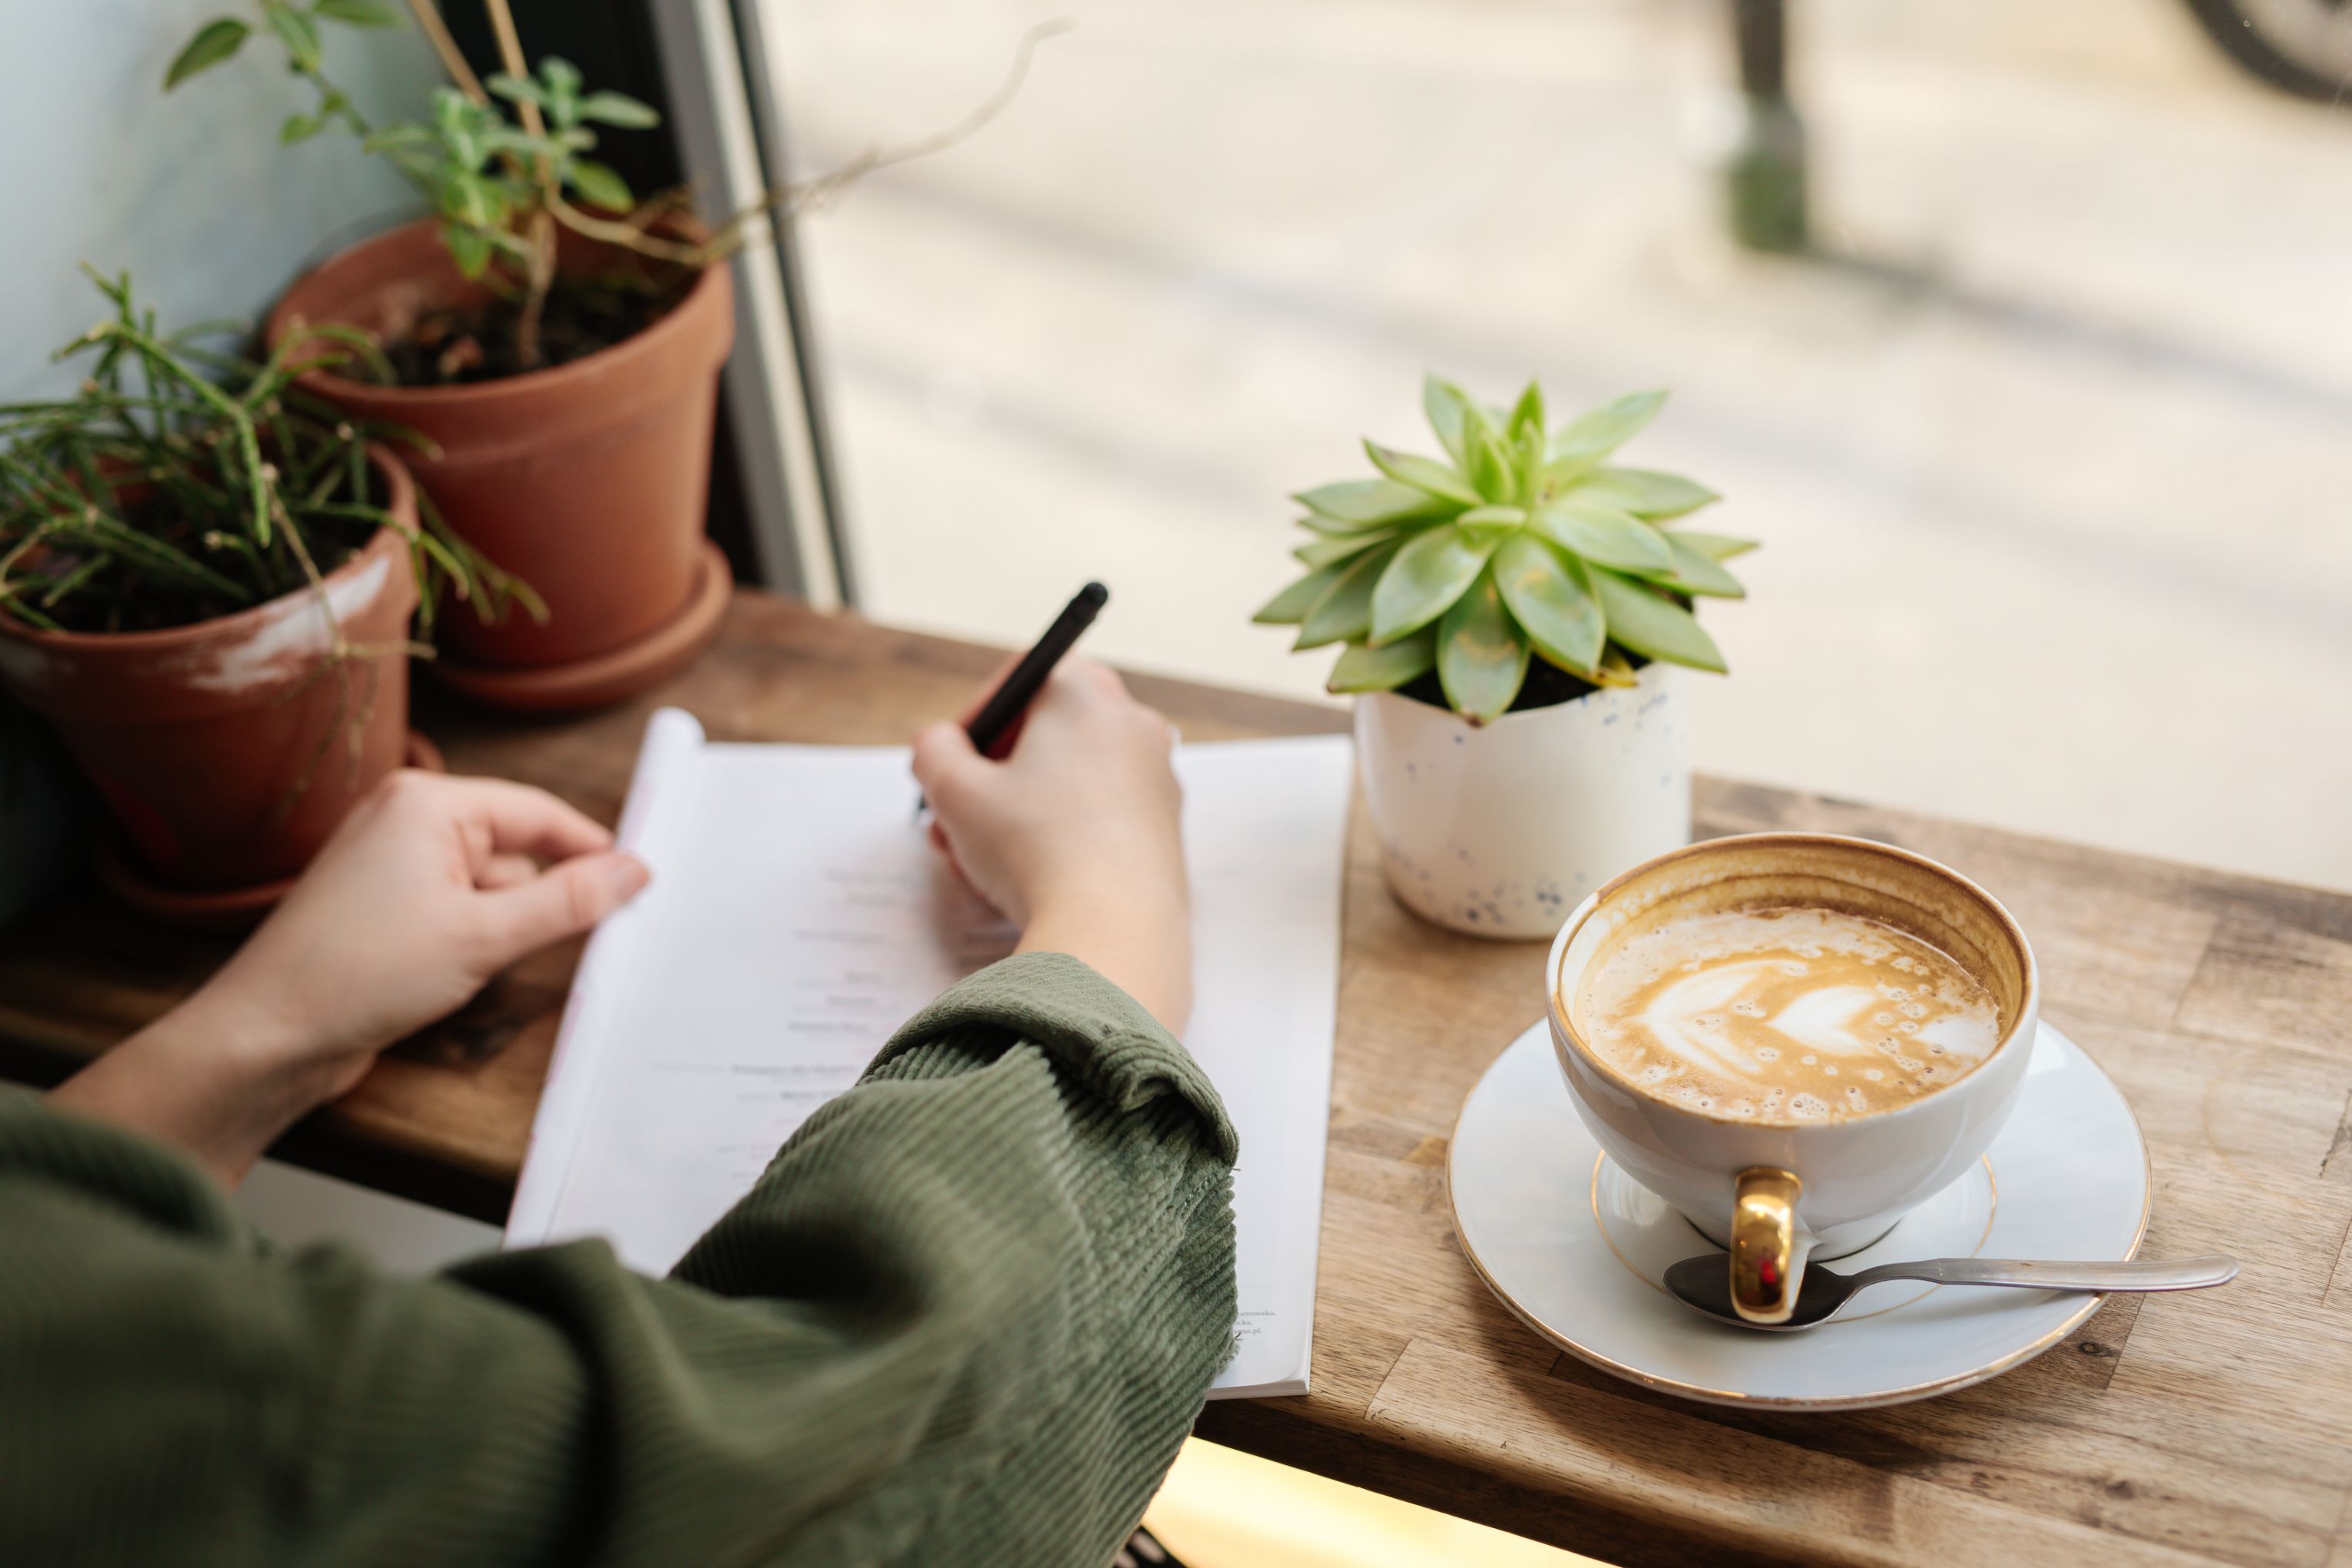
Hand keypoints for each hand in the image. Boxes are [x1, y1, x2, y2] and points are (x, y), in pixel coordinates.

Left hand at [49, 771, 647, 1184]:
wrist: (266, 1038)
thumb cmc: (355, 974)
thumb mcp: (484, 936)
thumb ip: (569, 901)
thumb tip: (633, 872)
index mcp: (426, 803)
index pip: (537, 812)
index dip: (592, 849)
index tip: (640, 881)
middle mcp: (405, 822)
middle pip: (516, 852)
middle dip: (540, 901)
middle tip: (572, 943)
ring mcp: (391, 868)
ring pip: (490, 890)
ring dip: (506, 929)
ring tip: (481, 967)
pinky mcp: (384, 911)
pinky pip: (459, 913)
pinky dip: (476, 943)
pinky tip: (459, 977)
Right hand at [912, 659, 1192, 1032]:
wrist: (1113, 927)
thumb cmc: (1035, 849)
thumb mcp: (955, 793)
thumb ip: (932, 751)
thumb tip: (938, 744)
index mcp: (1085, 695)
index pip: (1025, 677)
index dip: (978, 715)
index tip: (952, 755)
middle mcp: (1132, 724)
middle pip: (1047, 733)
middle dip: (991, 773)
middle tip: (956, 812)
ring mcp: (1157, 777)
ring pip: (1070, 779)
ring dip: (1017, 809)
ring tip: (975, 857)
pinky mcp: (1166, 828)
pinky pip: (1101, 815)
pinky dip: (1060, 834)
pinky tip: (1024, 878)